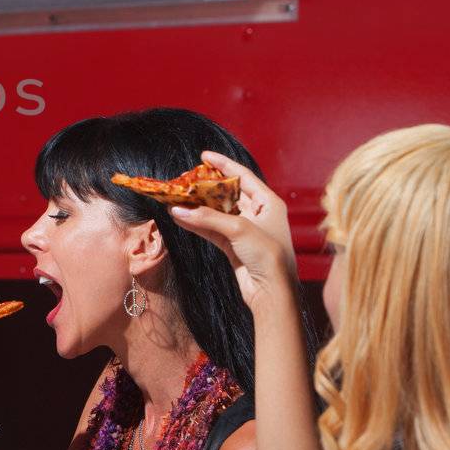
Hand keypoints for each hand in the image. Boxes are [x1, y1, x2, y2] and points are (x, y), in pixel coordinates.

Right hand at [169, 150, 298, 314]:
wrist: (272, 293)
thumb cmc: (268, 256)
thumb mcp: (240, 230)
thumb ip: (208, 218)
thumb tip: (177, 210)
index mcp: (268, 203)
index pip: (243, 177)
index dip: (224, 165)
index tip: (204, 156)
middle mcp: (257, 214)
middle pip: (227, 193)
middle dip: (206, 187)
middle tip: (186, 179)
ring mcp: (244, 230)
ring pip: (216, 212)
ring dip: (197, 207)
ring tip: (177, 198)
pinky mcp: (233, 246)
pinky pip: (211, 229)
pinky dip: (196, 224)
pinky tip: (180, 217)